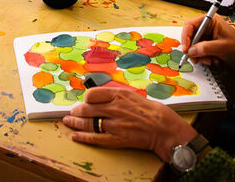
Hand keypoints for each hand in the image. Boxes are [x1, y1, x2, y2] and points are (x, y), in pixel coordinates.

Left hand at [62, 88, 197, 163]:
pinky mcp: (118, 139)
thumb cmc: (153, 112)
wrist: (166, 129)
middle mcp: (115, 108)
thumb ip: (118, 97)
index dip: (86, 99)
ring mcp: (116, 124)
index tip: (84, 101)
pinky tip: (75, 136)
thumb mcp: (134, 96)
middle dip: (77, 111)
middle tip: (72, 112)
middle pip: (87, 109)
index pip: (93, 94)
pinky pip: (96, 138)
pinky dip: (83, 137)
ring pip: (89, 123)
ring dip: (75, 122)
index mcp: (120, 95)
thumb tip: (103, 98)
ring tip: (68, 121)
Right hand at [182, 14, 234, 73]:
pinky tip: (212, 60)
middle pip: (190, 37)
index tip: (186, 49)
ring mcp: (207, 38)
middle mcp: (207, 28)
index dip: (186, 37)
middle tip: (197, 58)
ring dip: (199, 56)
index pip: (190, 25)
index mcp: (211, 21)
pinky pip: (198, 53)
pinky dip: (203, 59)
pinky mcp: (207, 47)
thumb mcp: (222, 47)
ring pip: (193, 47)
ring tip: (210, 60)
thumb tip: (191, 51)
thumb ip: (205, 48)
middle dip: (193, 49)